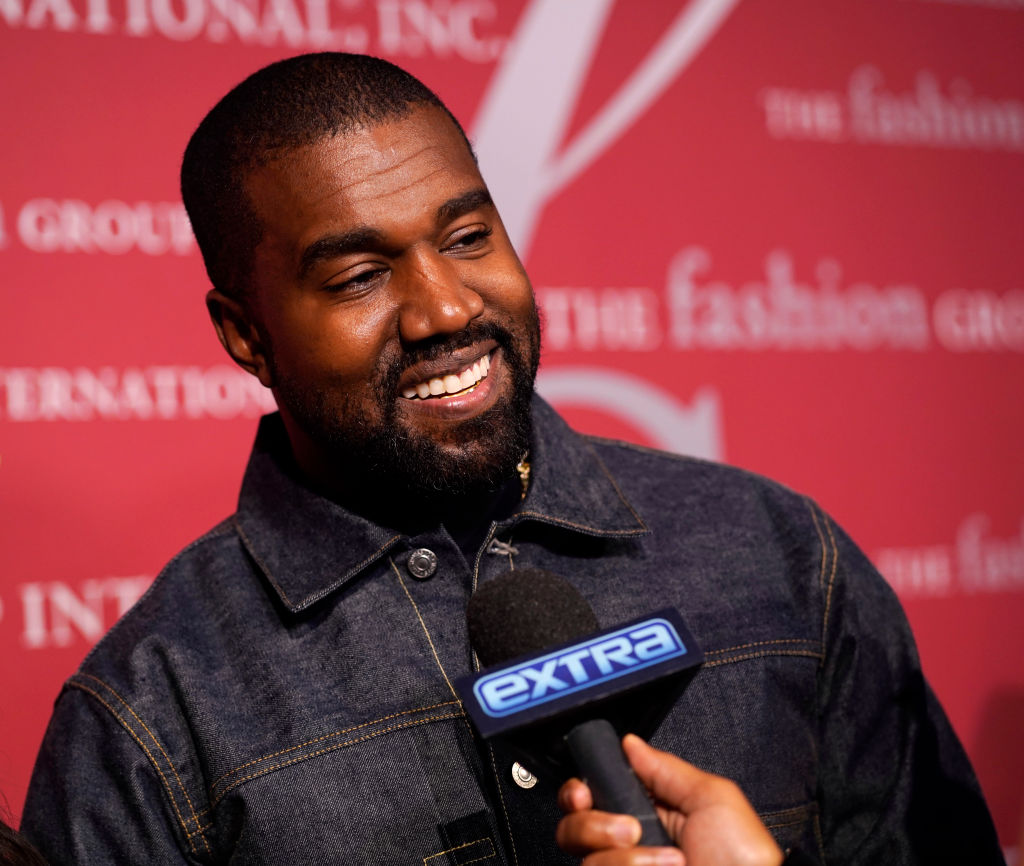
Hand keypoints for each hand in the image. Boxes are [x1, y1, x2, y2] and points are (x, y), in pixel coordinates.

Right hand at [556, 734, 784, 865]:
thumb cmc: (744, 860)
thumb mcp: (712, 798)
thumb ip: (666, 768)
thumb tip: (630, 743)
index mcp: (649, 815)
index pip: (593, 796)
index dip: (579, 789)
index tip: (584, 791)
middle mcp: (629, 847)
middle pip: (573, 826)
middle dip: (593, 822)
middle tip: (630, 827)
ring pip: (585, 858)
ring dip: (625, 856)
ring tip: (668, 861)